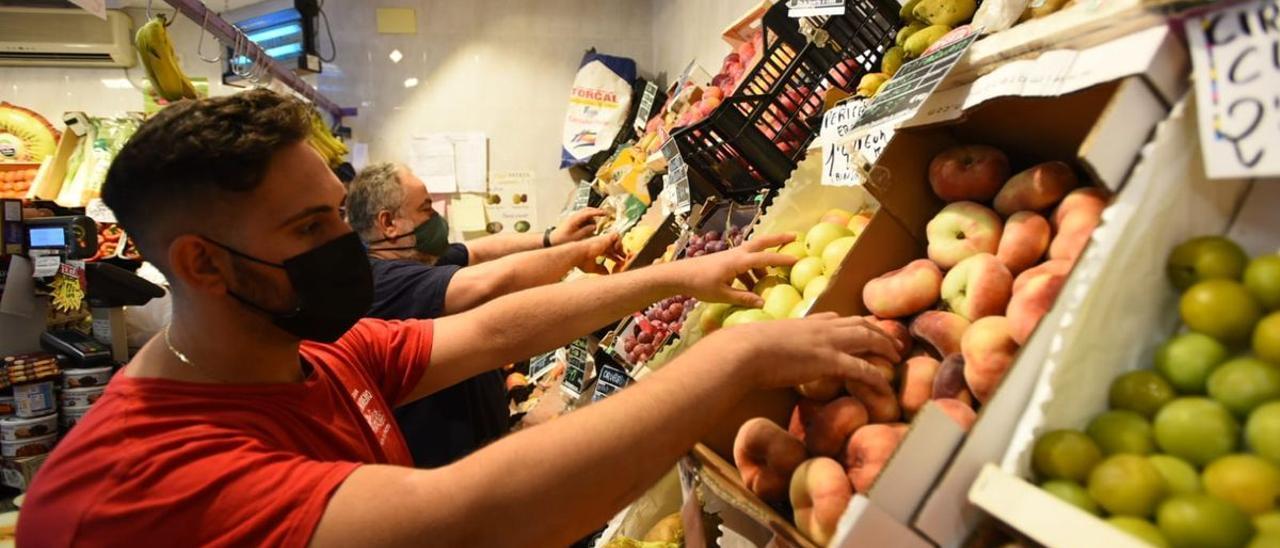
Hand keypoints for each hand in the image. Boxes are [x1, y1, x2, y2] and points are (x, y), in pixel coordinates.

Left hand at [551, 208, 606, 245]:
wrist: (552, 240)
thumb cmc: (562, 239)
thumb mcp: (577, 237)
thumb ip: (586, 230)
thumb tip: (594, 226)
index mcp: (575, 218)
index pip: (589, 212)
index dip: (598, 212)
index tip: (605, 213)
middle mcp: (574, 216)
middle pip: (588, 210)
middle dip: (596, 212)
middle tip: (604, 215)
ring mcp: (573, 217)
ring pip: (585, 213)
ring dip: (591, 217)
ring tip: (593, 227)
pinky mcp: (572, 220)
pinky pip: (583, 217)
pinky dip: (587, 220)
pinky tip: (588, 228)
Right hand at [576, 233, 622, 274]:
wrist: (578, 254)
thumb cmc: (582, 261)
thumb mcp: (592, 267)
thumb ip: (600, 269)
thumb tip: (608, 273)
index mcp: (596, 250)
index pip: (607, 252)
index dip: (614, 257)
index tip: (619, 263)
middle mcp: (600, 244)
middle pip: (613, 246)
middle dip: (620, 253)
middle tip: (624, 259)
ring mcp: (603, 240)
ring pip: (616, 240)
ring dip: (620, 247)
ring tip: (622, 255)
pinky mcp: (606, 237)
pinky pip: (617, 235)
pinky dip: (619, 241)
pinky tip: (617, 249)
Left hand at [666, 233, 798, 307]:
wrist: (680, 275)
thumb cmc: (700, 284)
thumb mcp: (723, 295)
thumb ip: (743, 298)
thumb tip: (762, 303)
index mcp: (738, 261)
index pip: (765, 258)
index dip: (782, 259)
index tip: (797, 258)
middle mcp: (737, 254)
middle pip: (762, 243)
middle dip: (778, 239)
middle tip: (794, 236)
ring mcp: (732, 255)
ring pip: (754, 253)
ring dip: (764, 263)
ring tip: (771, 278)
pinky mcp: (727, 260)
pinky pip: (746, 263)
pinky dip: (753, 271)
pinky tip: (753, 286)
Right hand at [711, 313, 902, 393]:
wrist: (744, 351)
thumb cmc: (746, 349)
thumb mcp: (765, 341)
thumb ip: (774, 345)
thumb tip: (766, 356)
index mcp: (806, 322)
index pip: (837, 318)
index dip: (854, 324)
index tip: (864, 329)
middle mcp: (821, 327)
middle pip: (860, 323)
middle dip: (879, 331)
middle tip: (892, 343)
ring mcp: (828, 342)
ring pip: (868, 338)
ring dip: (885, 347)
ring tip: (897, 357)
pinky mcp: (829, 360)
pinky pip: (862, 368)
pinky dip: (877, 378)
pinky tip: (887, 388)